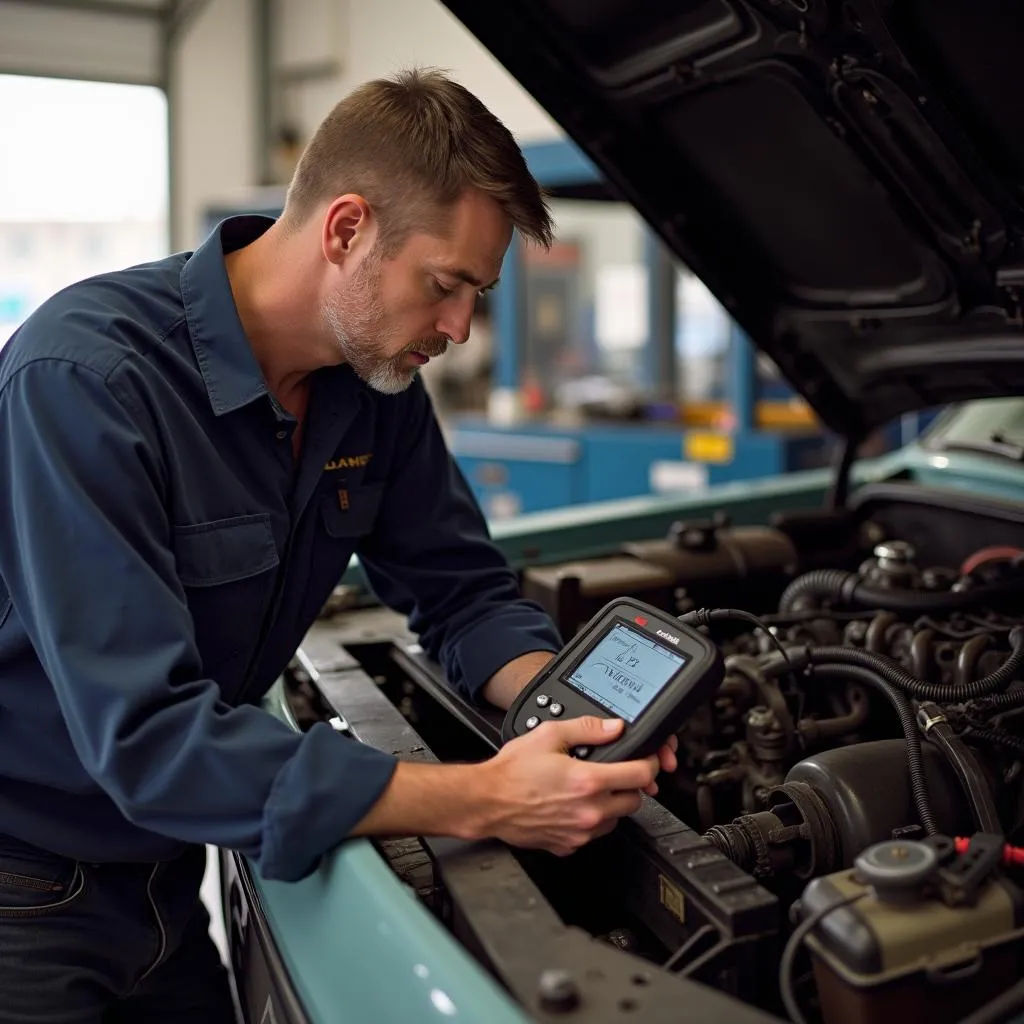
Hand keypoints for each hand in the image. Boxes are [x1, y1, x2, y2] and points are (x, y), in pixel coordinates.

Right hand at [473, 716, 668, 856]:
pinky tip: (576, 806)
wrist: (486, 801)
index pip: (640, 776)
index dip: (649, 764)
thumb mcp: (549, 735)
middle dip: (631, 785)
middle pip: (635, 800)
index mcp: (587, 781)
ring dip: (613, 803)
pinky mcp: (568, 845)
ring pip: (617, 819)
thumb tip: (614, 727)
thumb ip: (587, 729)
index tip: (646, 760)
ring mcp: (579, 832)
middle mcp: (588, 810)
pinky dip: (593, 820)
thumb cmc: (512, 771)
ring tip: (593, 788)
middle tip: (617, 772)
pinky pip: (594, 834)